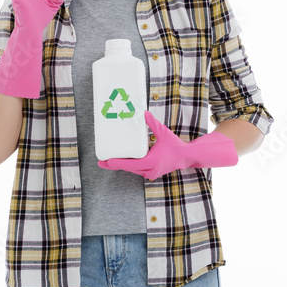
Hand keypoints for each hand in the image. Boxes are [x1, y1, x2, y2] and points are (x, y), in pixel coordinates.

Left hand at [98, 111, 238, 180]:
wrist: (185, 157)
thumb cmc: (175, 145)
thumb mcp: (164, 133)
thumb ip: (153, 124)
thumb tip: (144, 112)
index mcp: (150, 162)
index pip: (130, 164)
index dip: (117, 163)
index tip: (106, 161)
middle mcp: (149, 170)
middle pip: (128, 168)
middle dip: (114, 165)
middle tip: (101, 162)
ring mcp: (150, 173)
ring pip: (132, 169)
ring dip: (121, 166)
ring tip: (107, 162)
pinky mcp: (151, 173)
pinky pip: (137, 169)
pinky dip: (129, 166)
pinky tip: (121, 162)